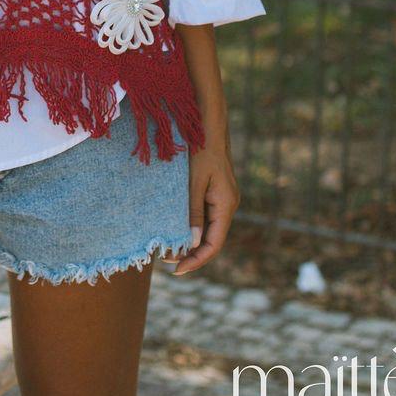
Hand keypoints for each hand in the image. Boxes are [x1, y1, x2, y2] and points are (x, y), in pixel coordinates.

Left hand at [164, 125, 239, 275]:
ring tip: (169, 249)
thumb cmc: (201, 150)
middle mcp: (228, 205)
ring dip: (191, 240)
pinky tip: (178, 228)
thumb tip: (190, 243)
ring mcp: (224, 199)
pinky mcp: (217, 192)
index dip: (197, 260)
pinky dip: (193, 226)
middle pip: (212, 239)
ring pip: (209, 229)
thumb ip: (193, 212)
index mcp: (226, 205)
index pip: (214, 244)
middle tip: (167, 261)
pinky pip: (207, 216)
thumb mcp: (194, 182)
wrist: (209, 125)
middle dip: (191, 253)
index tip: (177, 270)